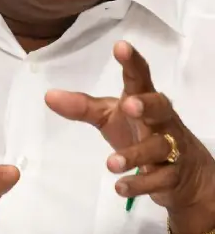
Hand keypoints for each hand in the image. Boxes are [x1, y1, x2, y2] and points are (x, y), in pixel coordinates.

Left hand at [46, 41, 214, 233]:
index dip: (132, 62)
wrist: (185, 175)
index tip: (121, 46)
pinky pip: (159, 180)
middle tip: (129, 104)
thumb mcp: (111, 118)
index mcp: (144, 101)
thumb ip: (83, 107)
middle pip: (161, 108)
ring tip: (111, 163)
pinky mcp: (173, 176)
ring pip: (159, 148)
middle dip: (147, 105)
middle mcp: (162, 122)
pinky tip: (120, 187)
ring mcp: (171, 149)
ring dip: (135, 155)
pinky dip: (139, 184)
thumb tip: (48, 95)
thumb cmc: (142, 134)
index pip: (140, 78)